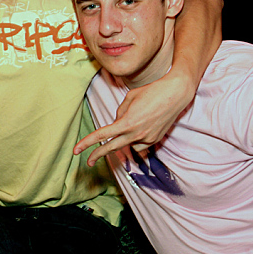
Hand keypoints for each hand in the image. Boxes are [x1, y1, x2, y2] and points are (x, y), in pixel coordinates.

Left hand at [74, 72, 191, 165]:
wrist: (176, 93)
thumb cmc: (151, 91)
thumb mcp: (129, 98)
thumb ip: (120, 113)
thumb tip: (118, 123)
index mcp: (127, 122)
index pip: (103, 135)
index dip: (87, 143)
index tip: (76, 150)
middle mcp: (136, 133)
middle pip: (112, 147)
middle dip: (98, 154)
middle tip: (88, 161)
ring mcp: (147, 138)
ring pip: (128, 145)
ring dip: (123, 140)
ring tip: (131, 125)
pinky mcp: (156, 139)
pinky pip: (140, 144)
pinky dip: (136, 139)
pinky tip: (140, 128)